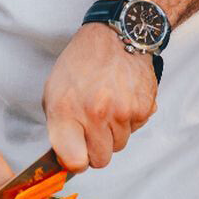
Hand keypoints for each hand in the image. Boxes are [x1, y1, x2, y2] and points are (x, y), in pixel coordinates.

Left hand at [42, 23, 157, 171]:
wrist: (114, 36)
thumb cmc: (81, 64)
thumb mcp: (54, 92)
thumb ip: (59, 127)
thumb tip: (67, 158)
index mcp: (66, 111)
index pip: (74, 162)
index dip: (75, 162)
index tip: (76, 153)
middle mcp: (95, 114)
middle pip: (100, 160)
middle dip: (96, 149)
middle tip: (93, 127)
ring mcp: (122, 112)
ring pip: (119, 146)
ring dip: (113, 133)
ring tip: (108, 106)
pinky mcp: (143, 109)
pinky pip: (135, 130)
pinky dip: (129, 120)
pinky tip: (122, 99)